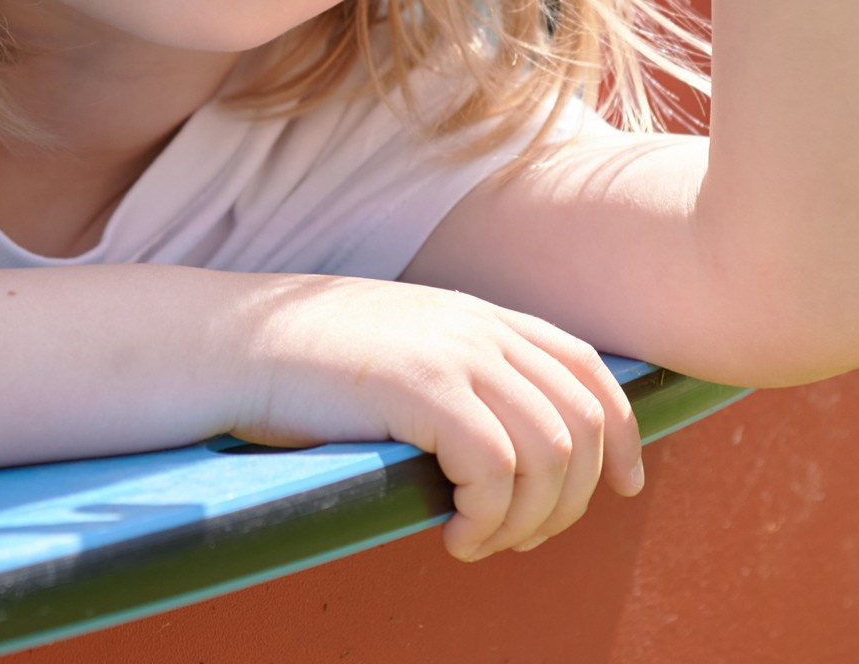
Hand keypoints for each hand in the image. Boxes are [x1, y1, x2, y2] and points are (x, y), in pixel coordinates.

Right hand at [231, 276, 642, 560]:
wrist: (234, 344)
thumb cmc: (304, 367)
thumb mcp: (401, 354)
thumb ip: (456, 380)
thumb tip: (504, 450)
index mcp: (481, 316)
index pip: (589, 369)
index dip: (623, 434)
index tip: (625, 488)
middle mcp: (481, 329)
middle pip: (585, 422)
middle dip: (572, 500)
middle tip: (520, 539)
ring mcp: (457, 354)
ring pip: (553, 455)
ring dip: (528, 520)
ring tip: (479, 542)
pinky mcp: (425, 388)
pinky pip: (499, 470)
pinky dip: (489, 520)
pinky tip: (453, 535)